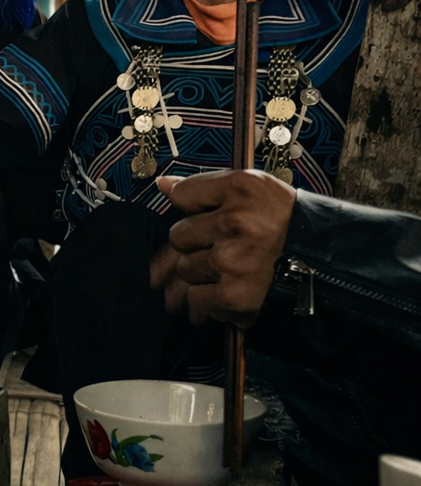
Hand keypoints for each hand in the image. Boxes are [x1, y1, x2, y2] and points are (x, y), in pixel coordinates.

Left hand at [148, 169, 296, 327]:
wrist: (321, 260)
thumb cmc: (282, 223)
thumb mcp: (252, 190)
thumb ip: (205, 186)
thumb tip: (163, 184)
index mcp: (243, 188)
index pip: (182, 195)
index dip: (191, 207)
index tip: (207, 214)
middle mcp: (237, 222)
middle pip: (178, 236)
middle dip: (195, 244)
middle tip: (226, 245)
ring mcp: (232, 260)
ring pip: (184, 269)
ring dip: (202, 274)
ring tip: (233, 269)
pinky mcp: (233, 294)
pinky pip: (195, 297)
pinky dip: (209, 301)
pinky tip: (229, 291)